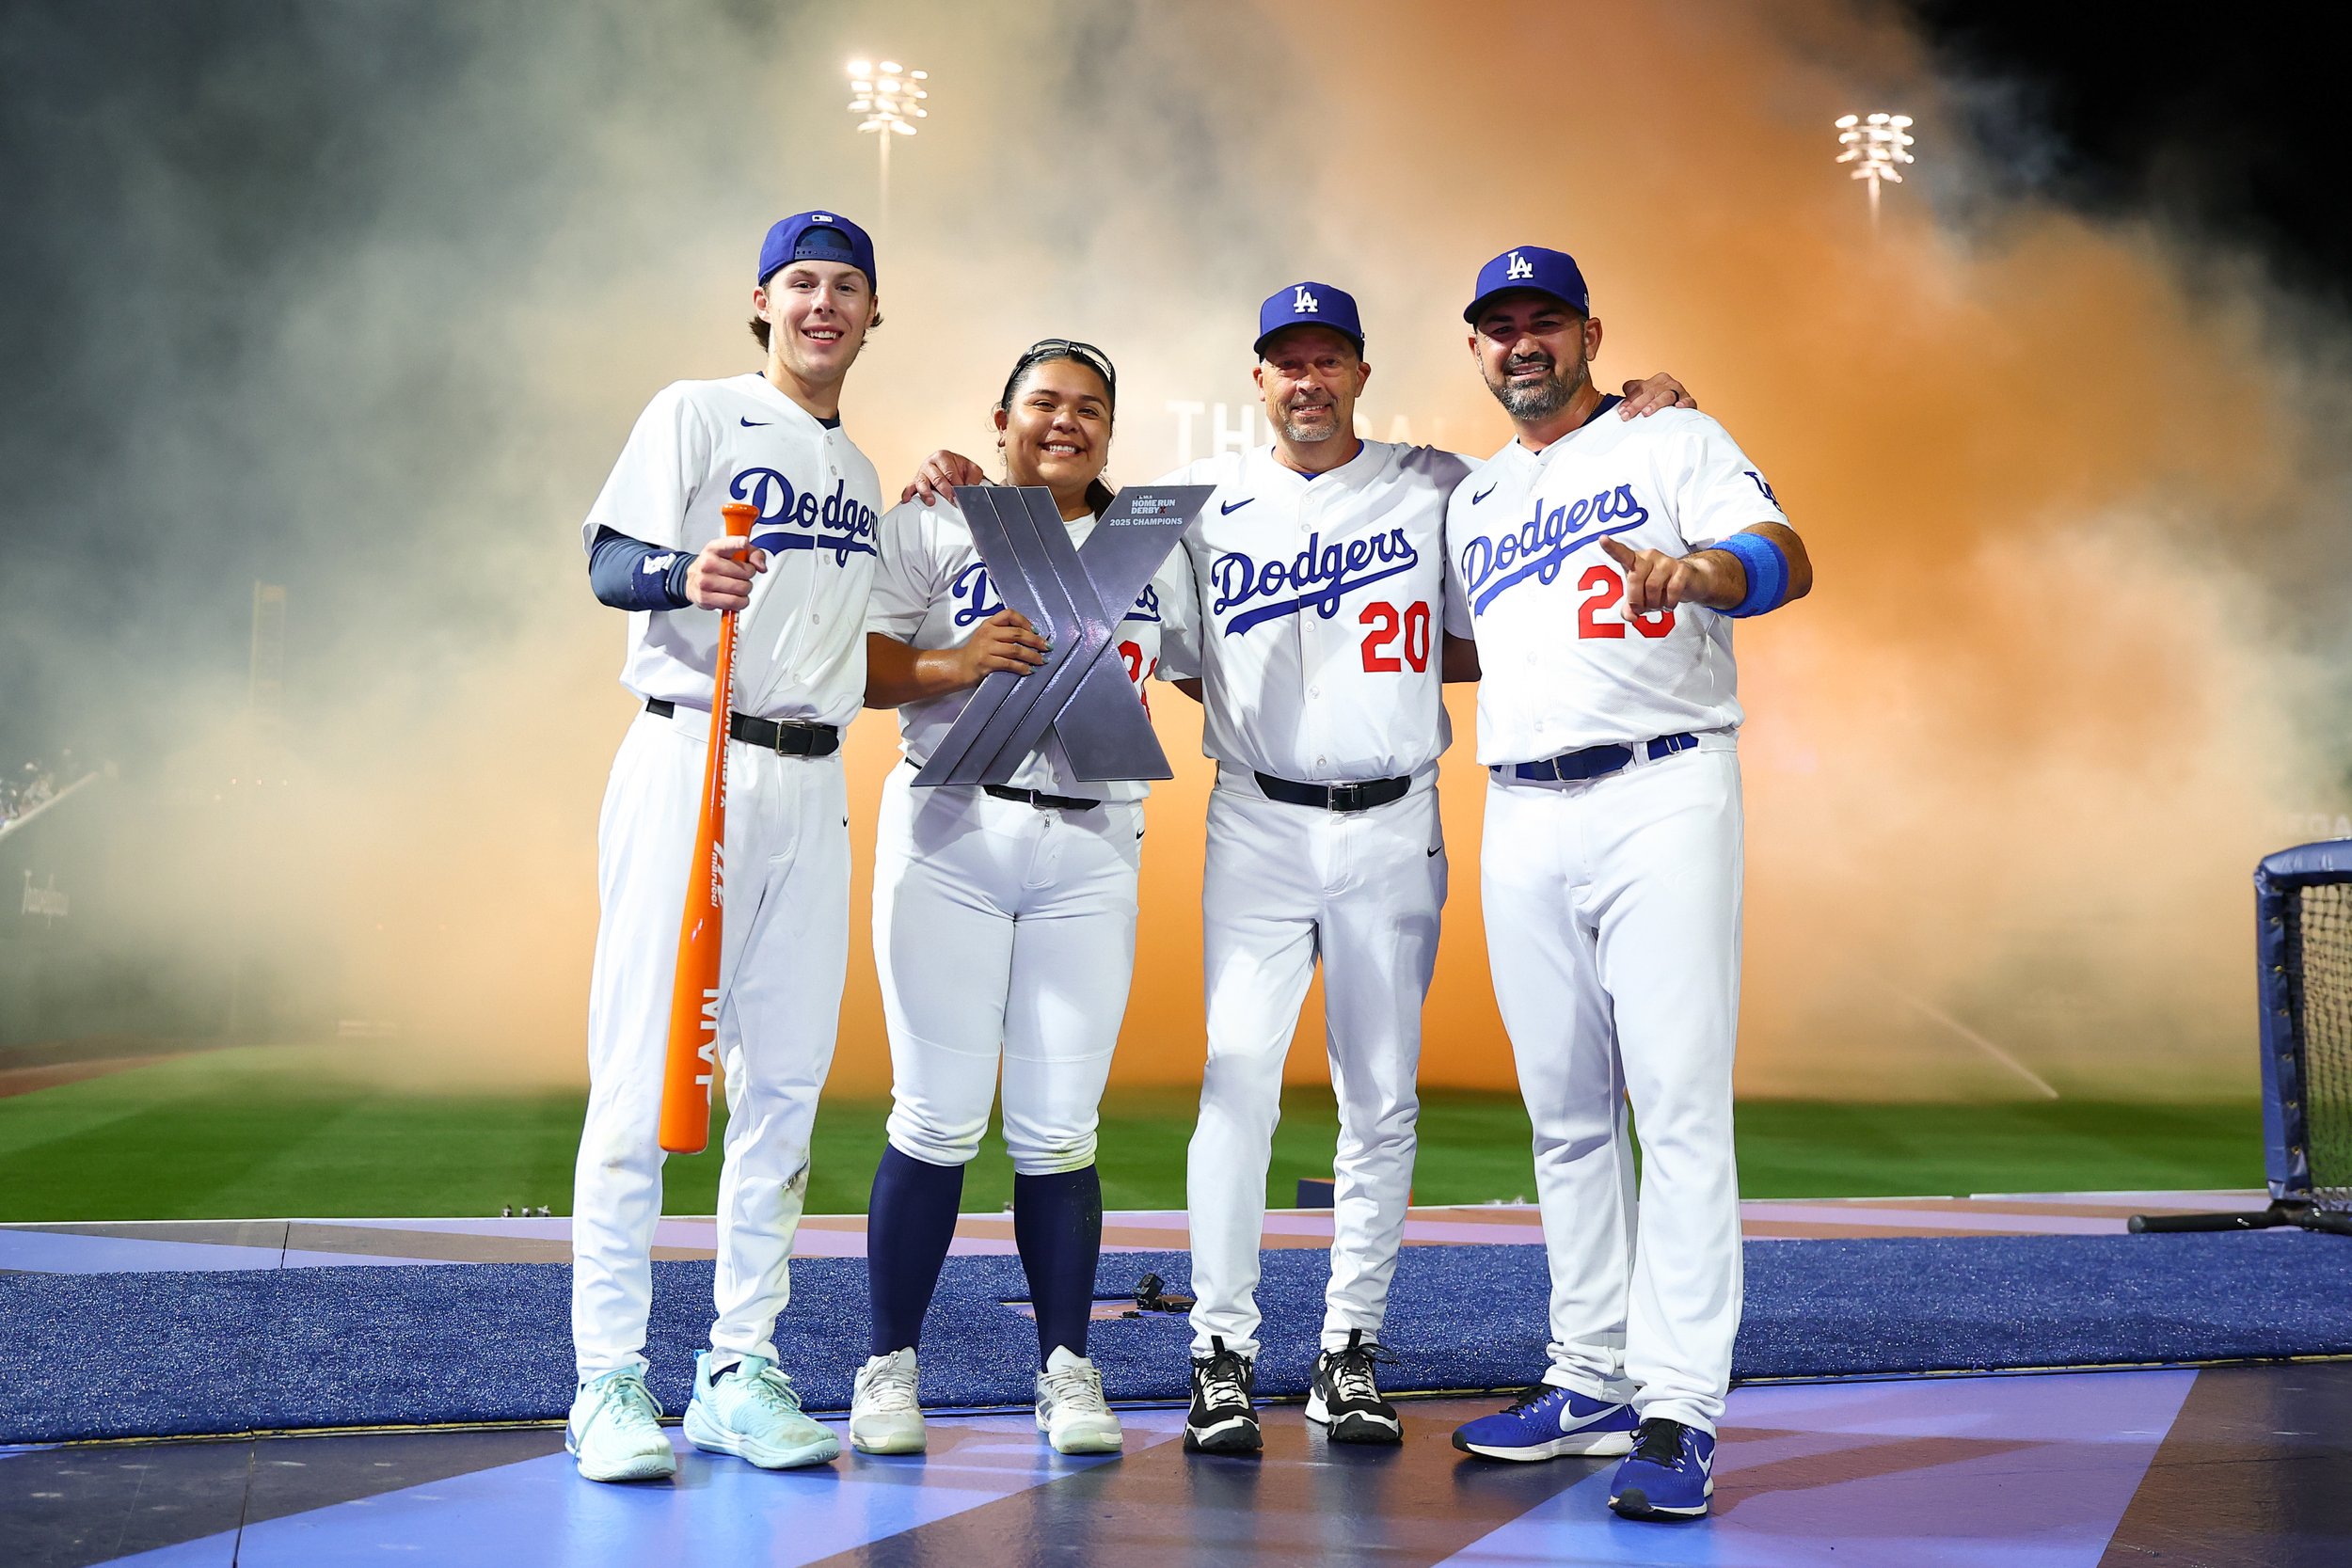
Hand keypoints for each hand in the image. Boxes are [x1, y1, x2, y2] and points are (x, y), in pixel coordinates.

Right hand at [685, 537, 766, 610]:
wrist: (693, 579)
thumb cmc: (716, 565)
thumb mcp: (734, 553)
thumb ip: (753, 554)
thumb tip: (761, 566)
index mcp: (714, 549)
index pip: (728, 544)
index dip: (738, 543)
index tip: (744, 542)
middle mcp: (708, 563)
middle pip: (745, 573)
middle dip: (748, 577)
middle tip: (742, 576)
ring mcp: (705, 581)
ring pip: (741, 589)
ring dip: (745, 591)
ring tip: (738, 587)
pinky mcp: (705, 598)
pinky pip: (734, 603)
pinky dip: (740, 602)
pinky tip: (734, 596)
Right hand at [902, 449, 989, 504]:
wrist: (953, 470)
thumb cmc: (960, 469)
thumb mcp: (972, 469)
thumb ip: (974, 477)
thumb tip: (970, 488)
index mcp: (943, 456)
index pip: (949, 472)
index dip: (956, 485)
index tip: (961, 494)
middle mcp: (930, 463)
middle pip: (936, 478)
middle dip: (945, 491)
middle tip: (953, 500)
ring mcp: (922, 473)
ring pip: (921, 483)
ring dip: (926, 493)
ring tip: (932, 501)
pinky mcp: (915, 482)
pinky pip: (909, 487)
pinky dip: (907, 493)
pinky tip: (907, 499)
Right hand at [953, 609, 1048, 683]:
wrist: (959, 667)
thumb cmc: (977, 652)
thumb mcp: (987, 636)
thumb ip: (1004, 633)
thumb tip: (1032, 637)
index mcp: (989, 624)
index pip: (1009, 614)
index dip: (1025, 622)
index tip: (1036, 631)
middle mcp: (987, 633)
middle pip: (1017, 633)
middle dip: (1035, 641)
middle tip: (1047, 647)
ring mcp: (986, 648)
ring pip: (1015, 650)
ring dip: (1032, 656)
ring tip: (1042, 661)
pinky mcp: (986, 662)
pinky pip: (1009, 664)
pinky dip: (1022, 667)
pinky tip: (1029, 670)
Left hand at [1599, 535, 1741, 613]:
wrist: (1690, 581)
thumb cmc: (1659, 587)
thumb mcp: (1641, 598)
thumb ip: (1630, 608)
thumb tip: (1630, 616)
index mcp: (1635, 560)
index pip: (1622, 553)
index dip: (1612, 547)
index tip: (1602, 539)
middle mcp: (1649, 556)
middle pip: (1635, 578)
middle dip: (1637, 600)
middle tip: (1643, 609)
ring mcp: (1666, 561)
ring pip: (1653, 587)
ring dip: (1654, 603)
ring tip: (1658, 605)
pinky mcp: (1682, 569)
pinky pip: (1672, 589)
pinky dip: (1669, 603)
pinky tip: (1669, 605)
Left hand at [1618, 372, 1696, 417]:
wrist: (1682, 409)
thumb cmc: (1661, 402)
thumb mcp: (1646, 396)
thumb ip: (1633, 394)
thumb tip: (1621, 403)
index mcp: (1657, 380)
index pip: (1640, 388)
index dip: (1629, 400)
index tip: (1621, 411)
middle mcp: (1668, 383)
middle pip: (1650, 392)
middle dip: (1637, 405)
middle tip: (1627, 416)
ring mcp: (1680, 392)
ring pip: (1666, 396)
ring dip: (1655, 404)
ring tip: (1646, 412)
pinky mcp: (1690, 401)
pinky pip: (1689, 401)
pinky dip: (1684, 403)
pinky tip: (1678, 407)